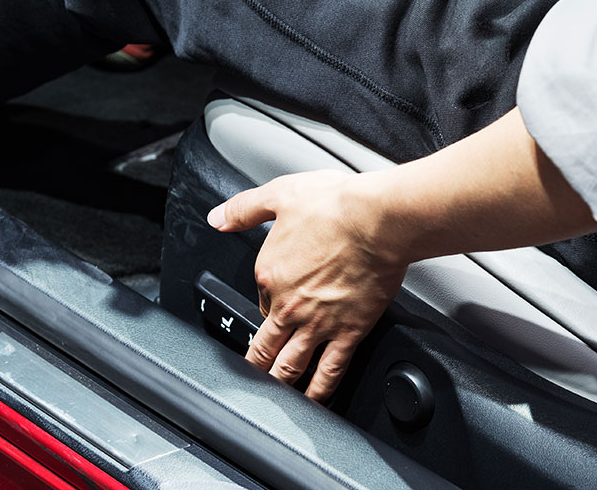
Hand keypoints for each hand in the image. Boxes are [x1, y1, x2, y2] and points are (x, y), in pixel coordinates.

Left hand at [207, 170, 407, 401]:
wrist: (377, 220)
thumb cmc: (336, 205)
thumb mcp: (280, 195)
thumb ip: (245, 209)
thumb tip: (219, 218)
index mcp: (269, 273)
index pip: (260, 298)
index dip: (266, 302)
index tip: (272, 307)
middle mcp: (288, 305)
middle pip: (264, 343)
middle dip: (255, 363)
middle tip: (249, 378)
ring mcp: (317, 323)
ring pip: (290, 364)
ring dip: (279, 383)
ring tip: (274, 398)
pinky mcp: (347, 333)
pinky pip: (329, 371)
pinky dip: (319, 391)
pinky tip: (315, 400)